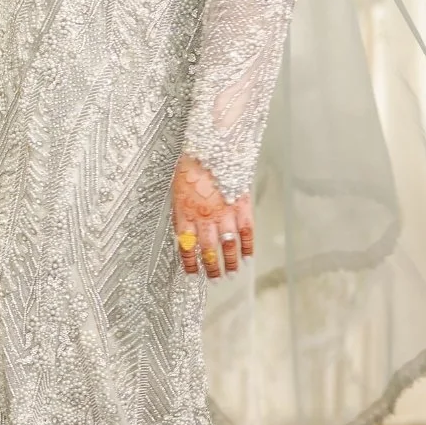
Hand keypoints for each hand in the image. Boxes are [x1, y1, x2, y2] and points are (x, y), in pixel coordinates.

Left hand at [171, 154, 253, 281]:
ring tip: (231, 273)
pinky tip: (248, 257)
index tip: (193, 273)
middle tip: (215, 278)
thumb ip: (182, 211)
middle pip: (208, 250)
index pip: (186, 246)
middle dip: (211, 267)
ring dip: (230, 262)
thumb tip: (184, 230)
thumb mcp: (177, 189)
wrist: (212, 146)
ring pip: (227, 245)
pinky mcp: (241, 207)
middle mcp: (204, 218)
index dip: (190, 262)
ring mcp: (224, 214)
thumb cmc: (191, 164)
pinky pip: (246, 232)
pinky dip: (247, 247)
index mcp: (185, 214)